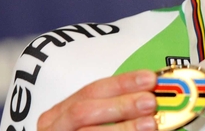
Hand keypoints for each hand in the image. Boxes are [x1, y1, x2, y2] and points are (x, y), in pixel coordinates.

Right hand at [37, 70, 157, 130]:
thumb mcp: (97, 119)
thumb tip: (148, 96)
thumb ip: (117, 109)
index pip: (92, 90)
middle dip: (120, 104)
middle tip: (150, 102)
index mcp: (61, 112)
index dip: (122, 83)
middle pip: (84, 110)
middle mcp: (54, 126)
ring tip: (149, 124)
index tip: (149, 79)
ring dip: (122, 127)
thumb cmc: (89, 130)